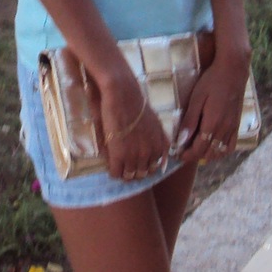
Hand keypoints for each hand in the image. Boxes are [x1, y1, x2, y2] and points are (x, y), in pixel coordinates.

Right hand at [98, 67, 170, 184]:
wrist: (123, 95)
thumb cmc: (137, 105)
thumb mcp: (156, 124)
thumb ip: (159, 140)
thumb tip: (159, 156)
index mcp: (160, 147)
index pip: (154, 168)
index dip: (144, 167)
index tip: (137, 163)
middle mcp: (150, 154)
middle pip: (142, 174)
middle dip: (134, 172)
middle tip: (125, 165)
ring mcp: (135, 156)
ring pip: (129, 176)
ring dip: (123, 172)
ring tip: (117, 166)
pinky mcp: (119, 156)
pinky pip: (116, 173)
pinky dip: (113, 171)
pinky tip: (110, 164)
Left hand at [173, 52, 250, 165]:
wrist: (233, 71)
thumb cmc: (211, 81)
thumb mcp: (196, 98)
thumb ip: (190, 121)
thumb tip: (180, 140)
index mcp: (212, 123)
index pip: (198, 149)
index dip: (187, 155)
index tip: (177, 154)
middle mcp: (224, 129)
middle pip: (208, 153)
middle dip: (194, 156)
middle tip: (183, 152)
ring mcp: (232, 128)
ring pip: (220, 152)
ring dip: (207, 155)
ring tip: (196, 150)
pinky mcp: (237, 125)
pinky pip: (231, 146)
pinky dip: (221, 152)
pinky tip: (213, 148)